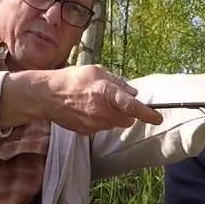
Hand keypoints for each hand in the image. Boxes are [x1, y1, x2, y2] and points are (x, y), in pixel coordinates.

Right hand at [8, 65, 162, 134]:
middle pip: (128, 120)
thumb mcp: (96, 71)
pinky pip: (102, 128)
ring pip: (115, 124)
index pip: (132, 107)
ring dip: (113, 116)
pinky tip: (88, 110)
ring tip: (97, 103)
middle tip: (117, 101)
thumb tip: (132, 92)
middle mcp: (102, 111)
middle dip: (128, 113)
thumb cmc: (71, 79)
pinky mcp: (87, 132)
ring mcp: (94, 124)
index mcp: (106, 93)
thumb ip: (117, 82)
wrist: (46, 96)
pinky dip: (101, 121)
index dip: (148, 113)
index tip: (158, 118)